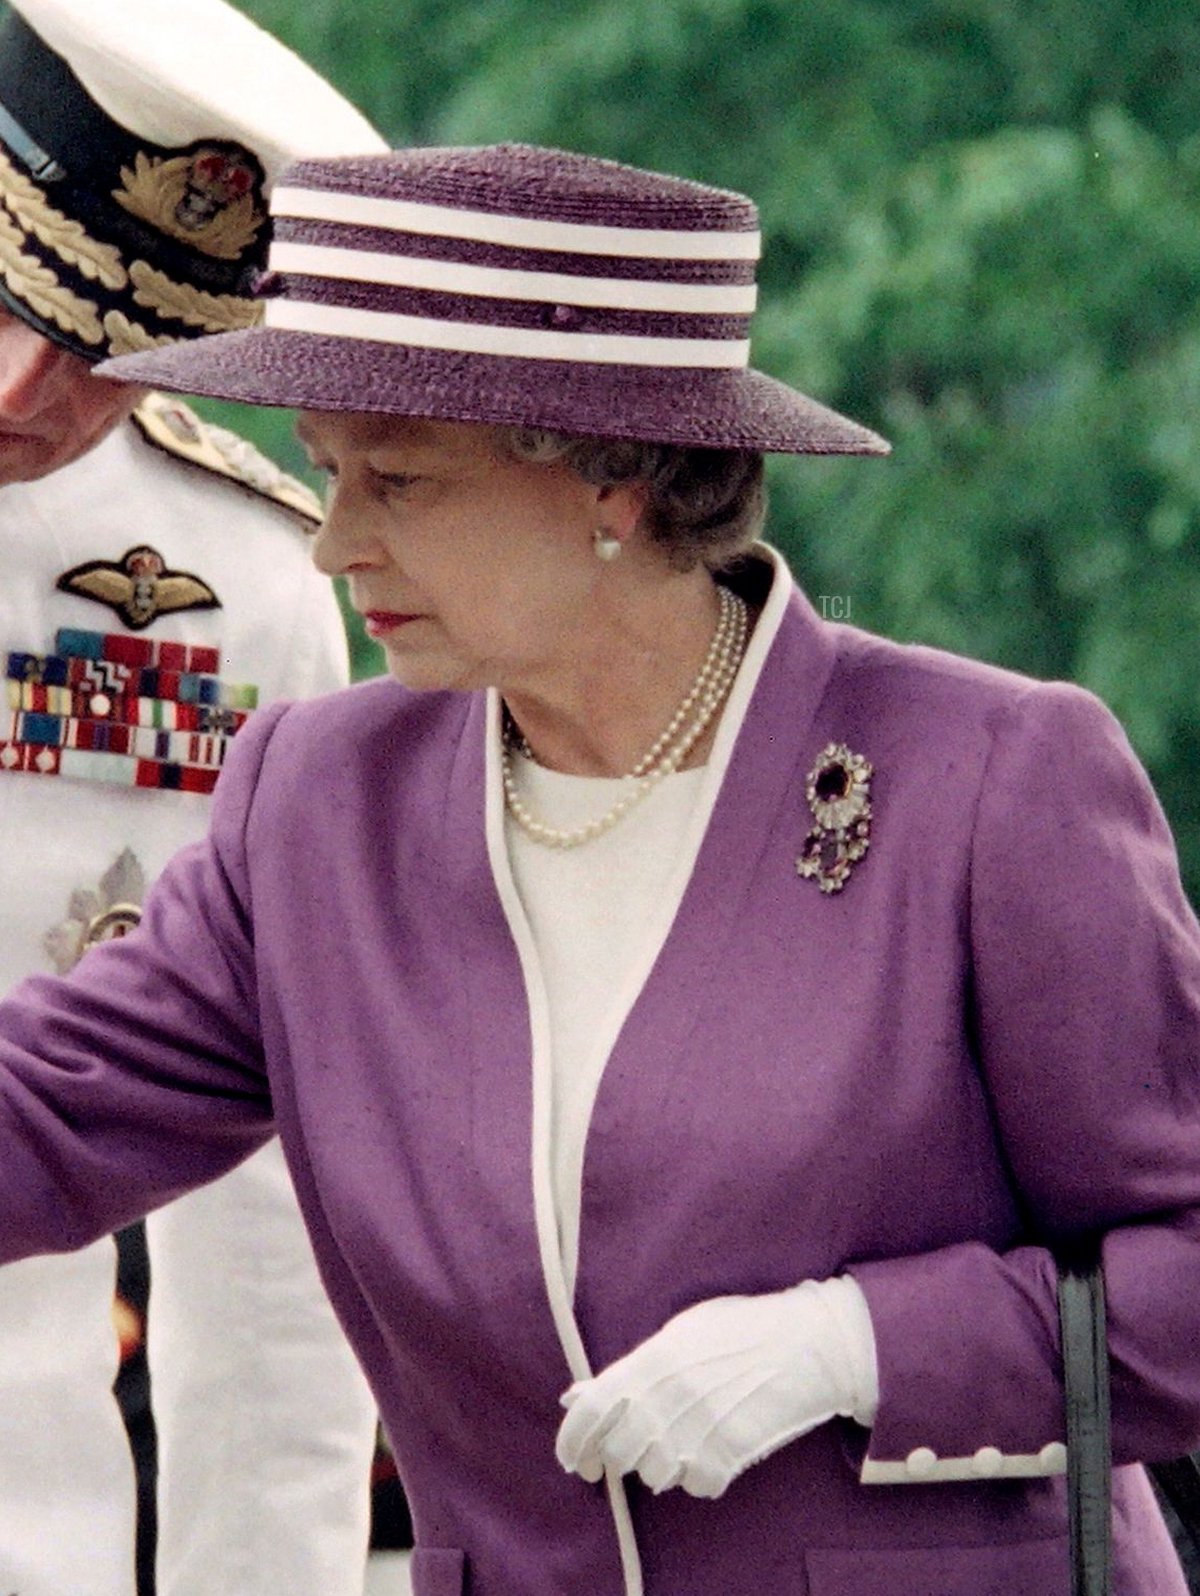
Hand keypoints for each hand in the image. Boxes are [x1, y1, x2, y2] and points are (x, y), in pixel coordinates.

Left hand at [555, 1276, 876, 1499]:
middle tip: (629, 1453)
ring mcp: (698, 1428)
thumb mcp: (680, 1333)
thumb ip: (628, 1369)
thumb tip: (575, 1396)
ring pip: (653, 1474)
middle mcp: (668, 1397)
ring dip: (660, 1467)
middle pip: (618, 1450)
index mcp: (652, 1360)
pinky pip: (695, 1486)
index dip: (572, 1442)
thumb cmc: (742, 1330)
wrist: (807, 1344)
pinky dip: (699, 1477)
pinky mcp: (729, 1455)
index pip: (590, 1412)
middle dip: (618, 1457)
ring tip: (679, 1444)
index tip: (575, 1460)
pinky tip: (712, 1453)